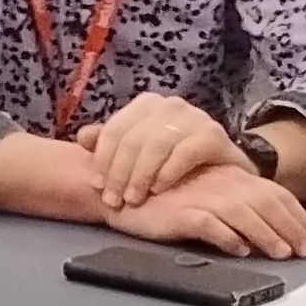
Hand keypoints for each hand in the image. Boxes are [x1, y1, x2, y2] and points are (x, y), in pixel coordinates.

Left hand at [82, 92, 239, 209]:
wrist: (222, 171)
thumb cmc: (174, 162)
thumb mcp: (139, 153)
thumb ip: (110, 144)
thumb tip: (83, 138)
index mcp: (146, 104)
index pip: (115, 130)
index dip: (102, 160)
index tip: (96, 186)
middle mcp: (169, 105)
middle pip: (133, 139)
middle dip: (119, 173)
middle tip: (114, 200)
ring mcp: (194, 117)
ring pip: (156, 145)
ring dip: (140, 176)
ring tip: (134, 199)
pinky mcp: (213, 134)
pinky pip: (185, 152)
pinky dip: (168, 172)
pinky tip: (159, 190)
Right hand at [110, 162, 305, 260]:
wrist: (122, 185)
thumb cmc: (166, 192)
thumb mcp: (207, 190)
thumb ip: (235, 203)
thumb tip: (265, 229)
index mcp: (231, 176)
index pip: (274, 193)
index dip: (297, 216)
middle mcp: (221, 184)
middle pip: (266, 204)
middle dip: (291, 228)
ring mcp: (201, 197)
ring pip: (243, 214)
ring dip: (265, 234)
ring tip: (281, 253)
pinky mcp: (180, 212)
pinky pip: (208, 224)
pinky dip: (226, 237)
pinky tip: (239, 250)